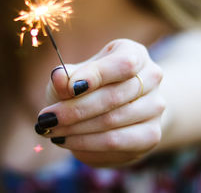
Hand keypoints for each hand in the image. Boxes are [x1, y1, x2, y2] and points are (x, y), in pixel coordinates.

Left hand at [35, 39, 165, 166]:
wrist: (122, 106)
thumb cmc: (92, 85)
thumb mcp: (76, 74)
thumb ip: (66, 75)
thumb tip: (58, 76)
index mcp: (134, 53)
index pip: (123, 64)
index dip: (95, 76)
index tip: (67, 89)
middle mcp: (152, 78)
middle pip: (113, 97)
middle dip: (74, 110)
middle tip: (45, 120)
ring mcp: (155, 108)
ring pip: (113, 123)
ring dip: (77, 131)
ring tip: (51, 132)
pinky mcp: (151, 135)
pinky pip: (117, 144)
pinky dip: (88, 145)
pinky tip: (68, 142)